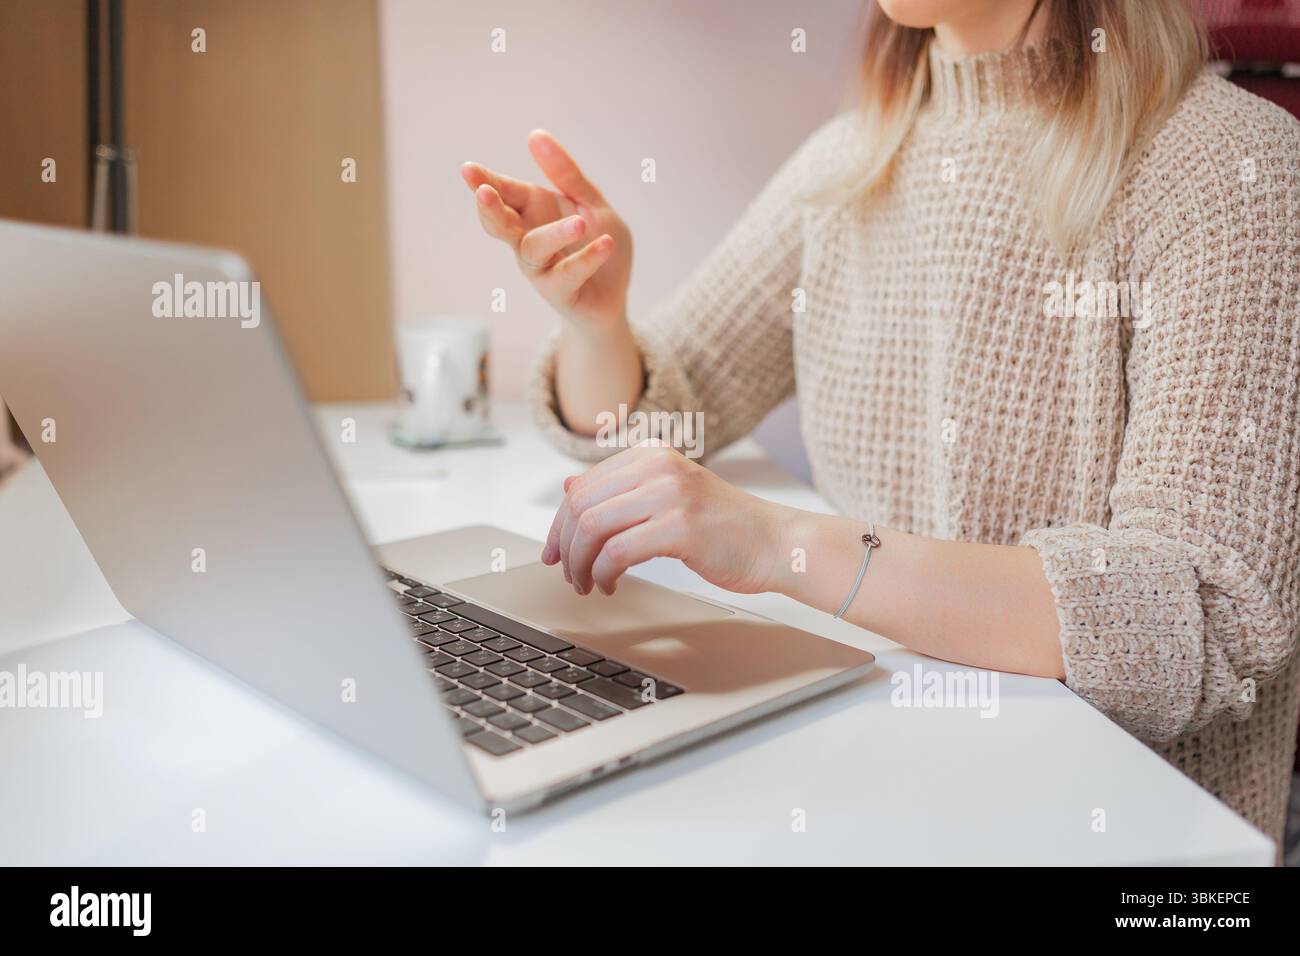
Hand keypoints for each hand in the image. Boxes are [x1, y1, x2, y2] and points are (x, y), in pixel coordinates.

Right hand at [461, 130, 631, 330]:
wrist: (615, 293)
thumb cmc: (596, 244)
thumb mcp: (588, 203)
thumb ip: (566, 174)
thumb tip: (534, 134)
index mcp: (533, 212)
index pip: (504, 194)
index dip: (485, 182)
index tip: (468, 169)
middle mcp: (528, 240)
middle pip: (501, 226)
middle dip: (491, 210)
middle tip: (485, 194)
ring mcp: (541, 270)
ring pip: (534, 250)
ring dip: (554, 234)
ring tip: (580, 223)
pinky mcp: (560, 293)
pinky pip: (567, 275)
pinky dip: (587, 259)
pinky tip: (605, 244)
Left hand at [541, 442, 788, 596]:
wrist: (777, 543)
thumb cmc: (725, 527)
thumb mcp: (669, 495)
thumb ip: (622, 490)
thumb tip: (568, 488)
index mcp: (652, 454)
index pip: (582, 486)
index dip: (559, 524)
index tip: (554, 551)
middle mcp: (658, 466)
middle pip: (580, 506)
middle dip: (564, 546)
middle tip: (567, 574)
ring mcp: (670, 494)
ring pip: (592, 529)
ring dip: (580, 565)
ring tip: (587, 584)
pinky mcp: (680, 527)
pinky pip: (616, 553)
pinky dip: (603, 575)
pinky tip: (610, 585)